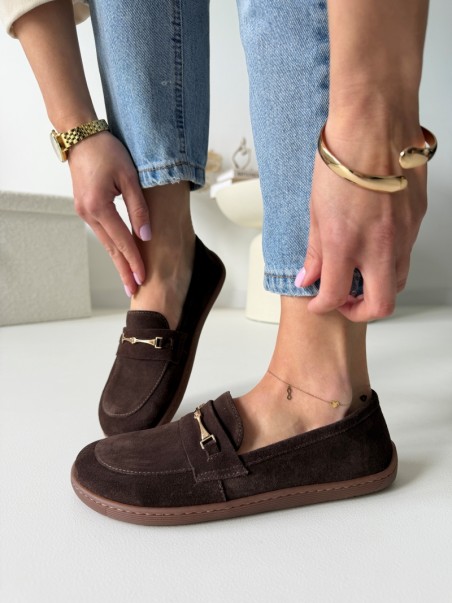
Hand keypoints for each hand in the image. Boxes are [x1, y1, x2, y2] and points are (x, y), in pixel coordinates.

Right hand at [69, 132, 149, 295]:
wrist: (82, 137)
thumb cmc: (107, 151)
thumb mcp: (130, 177)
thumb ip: (139, 207)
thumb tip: (146, 235)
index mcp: (99, 207)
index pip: (122, 241)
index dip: (134, 260)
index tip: (143, 278)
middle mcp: (88, 213)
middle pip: (111, 248)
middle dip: (123, 269)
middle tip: (133, 290)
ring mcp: (84, 212)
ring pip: (105, 242)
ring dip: (117, 260)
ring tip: (128, 278)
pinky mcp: (85, 208)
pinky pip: (102, 232)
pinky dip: (112, 246)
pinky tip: (119, 256)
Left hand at [300, 127, 426, 321]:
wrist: (375, 122)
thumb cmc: (342, 157)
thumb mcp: (315, 209)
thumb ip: (314, 250)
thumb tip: (307, 277)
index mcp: (344, 243)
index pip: (333, 296)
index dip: (322, 306)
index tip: (318, 302)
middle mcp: (378, 245)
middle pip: (380, 305)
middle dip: (360, 311)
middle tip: (345, 301)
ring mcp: (403, 234)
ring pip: (398, 281)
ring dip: (378, 287)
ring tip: (359, 273)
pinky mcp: (417, 220)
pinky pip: (407, 252)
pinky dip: (390, 259)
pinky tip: (375, 244)